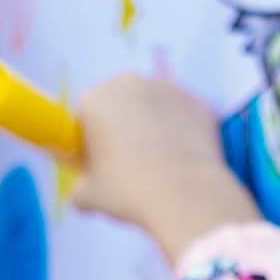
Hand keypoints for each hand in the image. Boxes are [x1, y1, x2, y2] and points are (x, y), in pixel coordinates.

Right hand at [68, 73, 259, 261]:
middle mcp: (130, 83)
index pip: (84, 114)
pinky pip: (184, 115)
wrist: (187, 195)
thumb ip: (79, 187)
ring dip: (153, 124)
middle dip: (122, 124)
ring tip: (160, 161)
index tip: (97, 161)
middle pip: (120, 102)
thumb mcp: (88, 197)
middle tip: (129, 162)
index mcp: (95, 99)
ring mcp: (169, 89)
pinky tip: (184, 158)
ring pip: (154, 105)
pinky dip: (182, 130)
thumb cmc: (128, 192)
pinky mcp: (200, 103)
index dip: (89, 138)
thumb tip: (83, 191)